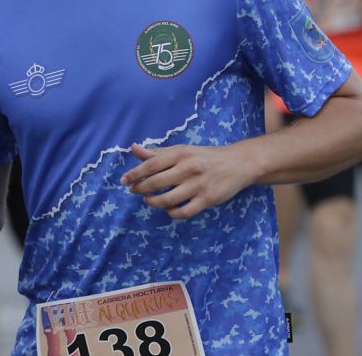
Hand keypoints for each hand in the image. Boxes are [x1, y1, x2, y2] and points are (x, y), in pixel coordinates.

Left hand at [120, 143, 254, 219]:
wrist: (238, 163)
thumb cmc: (205, 156)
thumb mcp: (182, 150)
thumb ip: (158, 153)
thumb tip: (134, 148)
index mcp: (181, 153)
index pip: (150, 165)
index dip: (134, 174)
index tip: (124, 181)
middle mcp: (188, 168)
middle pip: (156, 182)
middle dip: (140, 188)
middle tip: (133, 190)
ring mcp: (198, 185)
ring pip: (167, 200)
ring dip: (153, 202)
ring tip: (149, 200)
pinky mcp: (207, 199)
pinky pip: (183, 212)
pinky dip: (172, 213)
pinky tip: (168, 209)